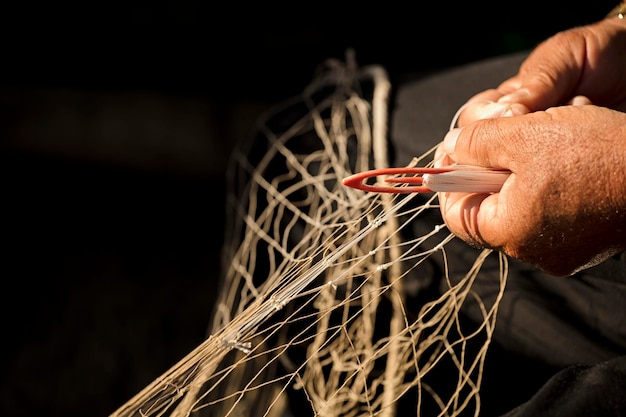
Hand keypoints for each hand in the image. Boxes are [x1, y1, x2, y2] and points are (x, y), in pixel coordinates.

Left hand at [437, 16, 625, 275]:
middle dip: (491, 167)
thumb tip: (449, 149)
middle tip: (503, 135)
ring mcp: (566, 249)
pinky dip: (551, 179)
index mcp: (511, 233)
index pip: (456, 215)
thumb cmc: (598, 152)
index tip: (454, 150)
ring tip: (546, 137)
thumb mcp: (522, 135)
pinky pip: (553, 208)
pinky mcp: (590, 238)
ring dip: (523, 167)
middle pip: (490, 207)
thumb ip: (475, 143)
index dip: (450, 179)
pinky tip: (571, 152)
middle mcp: (536, 251)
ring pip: (523, 204)